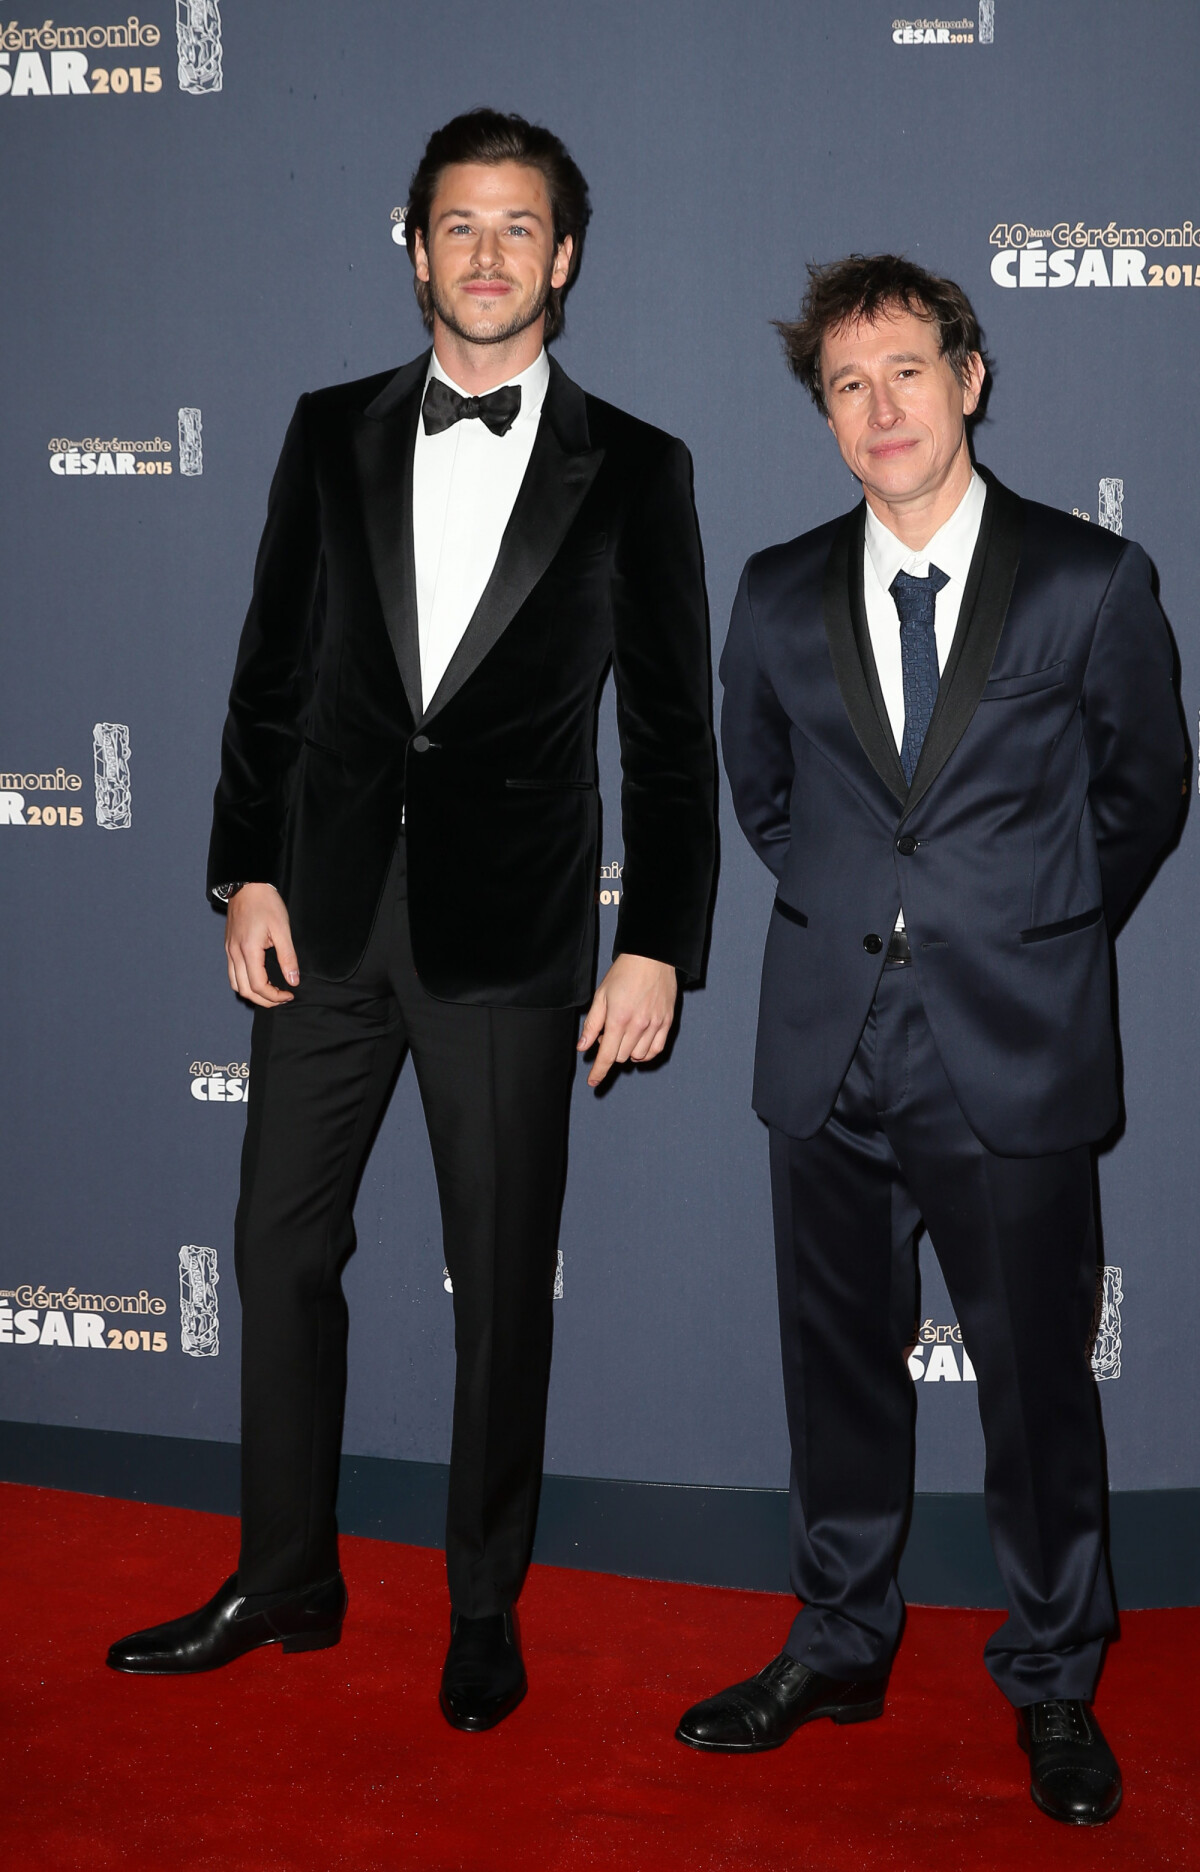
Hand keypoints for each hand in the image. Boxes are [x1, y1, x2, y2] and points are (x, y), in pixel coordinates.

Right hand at [224, 883, 299, 1007]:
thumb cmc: (266, 903)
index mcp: (248, 950)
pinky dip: (245, 982)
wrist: (247, 884)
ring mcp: (229, 950)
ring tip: (271, 992)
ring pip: (236, 984)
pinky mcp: (229, 946)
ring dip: (252, 993)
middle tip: (282, 998)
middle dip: (264, 1000)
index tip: (289, 995)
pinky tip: (259, 979)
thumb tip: (293, 981)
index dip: (274, 996)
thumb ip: (288, 957)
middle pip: (245, 990)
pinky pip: (232, 973)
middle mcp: (234, 953)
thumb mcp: (282, 929)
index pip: (258, 986)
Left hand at [577, 954, 676, 1086]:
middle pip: (620, 1056)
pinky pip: (656, 1050)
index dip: (598, 1072)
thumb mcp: (601, 996)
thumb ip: (592, 1024)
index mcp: (618, 1019)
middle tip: (609, 1032)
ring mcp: (654, 1025)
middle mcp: (638, 1025)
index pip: (606, 1056)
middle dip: (610, 1051)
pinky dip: (646, 1054)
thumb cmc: (624, 974)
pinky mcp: (666, 1022)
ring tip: (625, 1034)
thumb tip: (583, 1047)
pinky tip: (638, 1045)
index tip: (593, 1082)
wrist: (651, 958)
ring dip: (627, 1052)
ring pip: (638, 1056)